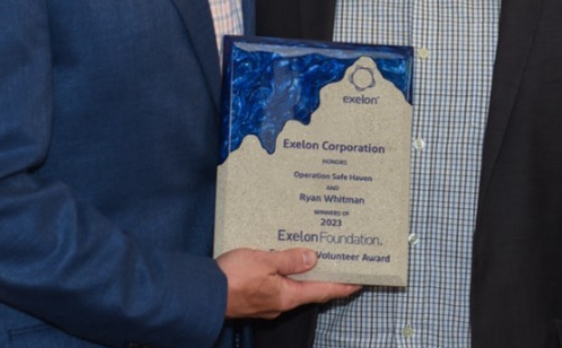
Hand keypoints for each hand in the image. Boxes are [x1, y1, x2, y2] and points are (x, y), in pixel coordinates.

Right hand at [218, 247, 359, 318]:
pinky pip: (277, 287)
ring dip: (304, 276)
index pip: (323, 292)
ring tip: (315, 259)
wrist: (201, 294)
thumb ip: (289, 260)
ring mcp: (267, 304)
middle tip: (340, 265)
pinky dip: (286, 276)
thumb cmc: (232, 277)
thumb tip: (312, 258)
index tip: (360, 281)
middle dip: (325, 279)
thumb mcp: (264, 260)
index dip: (343, 286)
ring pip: (292, 289)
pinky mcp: (254, 300)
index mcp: (287, 296)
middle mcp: (280, 304)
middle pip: (310, 291)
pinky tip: (284, 264)